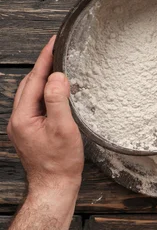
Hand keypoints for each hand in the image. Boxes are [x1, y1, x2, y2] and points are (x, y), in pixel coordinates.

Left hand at [7, 36, 83, 193]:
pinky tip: (55, 93)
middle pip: (29, 85)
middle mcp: (18, 120)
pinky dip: (44, 93)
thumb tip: (57, 77)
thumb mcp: (64, 129)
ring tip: (57, 67)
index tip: (53, 43)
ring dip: (42, 79)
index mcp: (23, 117)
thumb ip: (58, 100)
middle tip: (56, 50)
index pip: (33, 80)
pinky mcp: (29, 132)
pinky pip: (34, 105)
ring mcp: (22, 127)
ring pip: (30, 95)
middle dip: (42, 65)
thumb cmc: (60, 162)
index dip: (44, 59)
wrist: (54, 186)